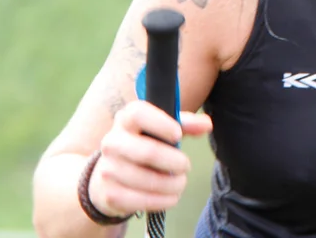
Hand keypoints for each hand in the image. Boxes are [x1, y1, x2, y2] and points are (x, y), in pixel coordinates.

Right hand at [88, 100, 213, 216]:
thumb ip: (185, 124)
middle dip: (175, 161)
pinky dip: (163, 200)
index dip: (162, 124)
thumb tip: (207, 124)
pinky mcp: (110, 194)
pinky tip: (171, 196)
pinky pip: (141, 201)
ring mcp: (108, 169)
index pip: (139, 114)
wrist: (110, 174)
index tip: (178, 135)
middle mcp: (112, 142)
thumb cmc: (143, 144)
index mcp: (125, 120)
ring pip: (147, 180)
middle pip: (148, 152)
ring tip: (180, 182)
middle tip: (185, 165)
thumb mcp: (162, 129)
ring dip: (172, 184)